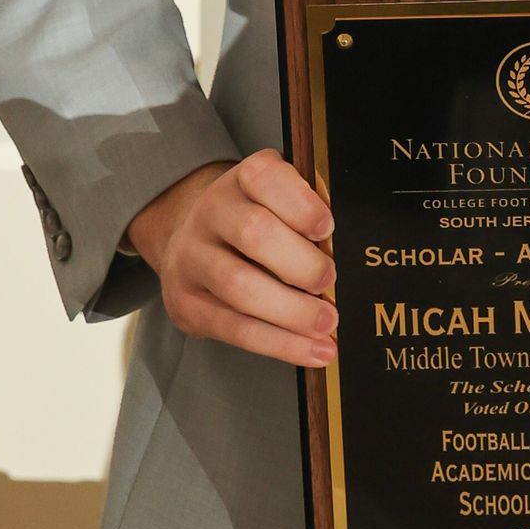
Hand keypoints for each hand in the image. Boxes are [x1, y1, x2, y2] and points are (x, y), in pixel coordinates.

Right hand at [126, 149, 337, 366]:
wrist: (190, 240)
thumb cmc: (255, 219)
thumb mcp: (278, 199)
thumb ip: (307, 213)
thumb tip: (343, 251)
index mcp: (241, 179)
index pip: (263, 177)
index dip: (299, 203)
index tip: (328, 228)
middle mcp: (211, 212)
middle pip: (253, 234)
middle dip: (300, 263)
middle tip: (330, 281)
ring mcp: (191, 258)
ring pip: (239, 287)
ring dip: (292, 312)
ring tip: (328, 324)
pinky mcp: (186, 304)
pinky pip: (234, 329)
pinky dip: (279, 344)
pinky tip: (312, 351)